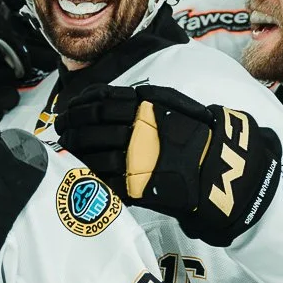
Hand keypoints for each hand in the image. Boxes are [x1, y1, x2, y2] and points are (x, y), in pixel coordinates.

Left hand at [56, 84, 282, 246]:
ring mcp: (135, 160)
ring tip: (65, 148)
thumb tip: (114, 95)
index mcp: (146, 107)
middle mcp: (136, 130)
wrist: (222, 171)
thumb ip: (148, 98)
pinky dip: (87, 175)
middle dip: (70, 126)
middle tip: (61, 128)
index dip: (79, 105)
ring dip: (74, 150)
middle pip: (91, 125)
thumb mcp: (178, 104)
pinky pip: (104, 180)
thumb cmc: (202, 135)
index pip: (101, 101)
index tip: (69, 108)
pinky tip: (78, 170)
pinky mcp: (137, 186)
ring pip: (92, 153)